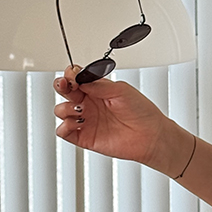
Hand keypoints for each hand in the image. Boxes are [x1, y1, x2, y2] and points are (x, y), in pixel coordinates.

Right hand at [53, 66, 168, 167]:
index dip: (70, 74)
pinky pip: (64, 131)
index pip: (76, 78)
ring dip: (65, 108)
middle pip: (65, 91)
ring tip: (80, 110)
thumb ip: (99, 84)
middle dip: (61, 86)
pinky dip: (65, 127)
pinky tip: (78, 123)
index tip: (72, 75)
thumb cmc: (141, 112)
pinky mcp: (84, 137)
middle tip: (66, 86)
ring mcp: (86, 120)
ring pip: (61, 110)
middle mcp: (90, 103)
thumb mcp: (122, 90)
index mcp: (98, 89)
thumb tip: (80, 78)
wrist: (150, 135)